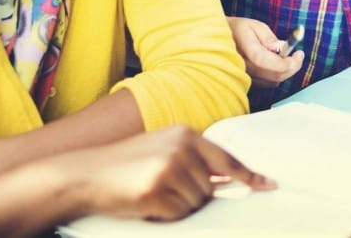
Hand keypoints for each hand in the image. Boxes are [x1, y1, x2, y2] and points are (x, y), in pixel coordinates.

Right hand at [79, 125, 275, 220]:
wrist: (85, 173)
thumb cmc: (125, 165)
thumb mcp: (162, 150)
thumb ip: (193, 160)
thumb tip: (227, 181)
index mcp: (186, 134)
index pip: (225, 159)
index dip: (247, 175)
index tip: (266, 185)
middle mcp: (181, 147)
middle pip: (209, 190)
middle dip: (191, 197)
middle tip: (161, 188)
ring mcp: (169, 168)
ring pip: (195, 204)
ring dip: (177, 207)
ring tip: (151, 192)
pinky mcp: (155, 189)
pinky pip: (176, 214)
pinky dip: (163, 215)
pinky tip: (144, 201)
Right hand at [226, 17, 303, 87]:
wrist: (219, 42)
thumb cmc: (238, 31)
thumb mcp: (255, 26)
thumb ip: (269, 38)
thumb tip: (281, 49)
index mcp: (243, 46)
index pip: (264, 60)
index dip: (285, 62)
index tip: (298, 54)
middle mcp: (241, 65)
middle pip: (273, 75)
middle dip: (292, 67)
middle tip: (298, 55)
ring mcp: (243, 76)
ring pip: (272, 81)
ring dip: (284, 71)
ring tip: (283, 56)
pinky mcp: (246, 83)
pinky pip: (267, 84)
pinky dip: (275, 75)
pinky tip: (274, 64)